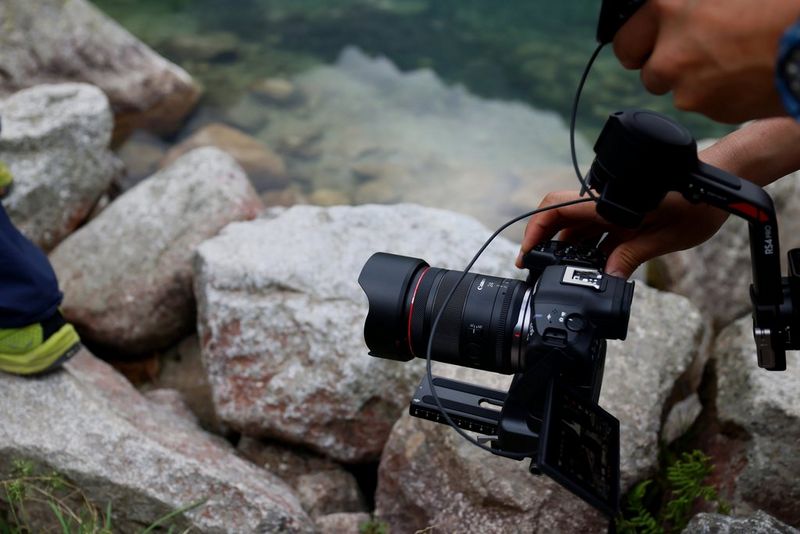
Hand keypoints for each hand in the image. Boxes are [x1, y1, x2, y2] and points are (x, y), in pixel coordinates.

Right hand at [516, 190, 728, 278]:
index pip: (557, 209)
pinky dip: (590, 250)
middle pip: (562, 221)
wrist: (719, 184)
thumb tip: (606, 279)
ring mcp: (613, 209)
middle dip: (546, 245)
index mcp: (608, 203)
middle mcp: (605, 203)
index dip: (536, 230)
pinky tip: (592, 269)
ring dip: (570, 251)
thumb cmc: (697, 203)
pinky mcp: (624, 216)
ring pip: (579, 229)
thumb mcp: (665, 236)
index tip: (528, 254)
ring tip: (565, 277)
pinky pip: (598, 232)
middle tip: (538, 271)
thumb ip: (631, 256)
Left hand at [614, 0, 799, 121]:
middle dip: (662, 64)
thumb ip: (687, 3)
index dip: (639, 39)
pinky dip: (721, 92)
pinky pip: (707, 103)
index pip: (625, 36)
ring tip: (732, 57)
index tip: (648, 41)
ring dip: (695, 79)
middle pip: (647, 71)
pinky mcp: (714, 111)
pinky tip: (747, 72)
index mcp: (667, 9)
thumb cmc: (779, 4)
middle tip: (691, 52)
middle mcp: (669, 54)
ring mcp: (689, 88)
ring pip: (678, 90)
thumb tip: (677, 11)